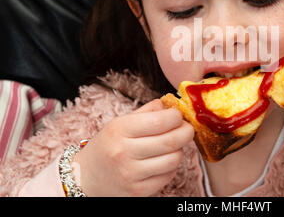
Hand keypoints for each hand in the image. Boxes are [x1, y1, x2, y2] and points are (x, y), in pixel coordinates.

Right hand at [72, 99, 193, 195]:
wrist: (85, 178)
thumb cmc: (107, 146)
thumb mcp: (120, 123)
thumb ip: (146, 112)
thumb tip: (170, 105)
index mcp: (119, 130)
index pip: (160, 121)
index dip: (177, 116)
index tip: (178, 115)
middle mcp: (124, 152)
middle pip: (171, 140)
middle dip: (186, 131)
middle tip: (186, 128)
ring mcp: (131, 174)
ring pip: (174, 159)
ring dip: (179, 150)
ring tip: (172, 146)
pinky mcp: (138, 191)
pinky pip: (168, 176)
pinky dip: (172, 166)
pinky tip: (163, 160)